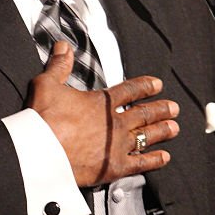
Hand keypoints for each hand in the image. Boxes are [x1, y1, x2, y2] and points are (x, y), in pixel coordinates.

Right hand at [27, 41, 179, 186]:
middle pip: (144, 113)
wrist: (41, 152)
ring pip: (147, 136)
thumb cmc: (43, 120)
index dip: (146, 86)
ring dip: (162, 131)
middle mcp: (115, 123)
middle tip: (174, 108)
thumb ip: (59, 65)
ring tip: (174, 128)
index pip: (130, 90)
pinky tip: (164, 157)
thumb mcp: (47, 84)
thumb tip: (64, 47)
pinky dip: (154, 160)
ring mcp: (117, 145)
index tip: (157, 85)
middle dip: (161, 109)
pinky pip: (141, 163)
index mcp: (102, 102)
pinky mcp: (115, 166)